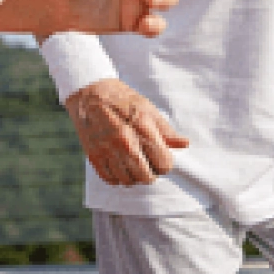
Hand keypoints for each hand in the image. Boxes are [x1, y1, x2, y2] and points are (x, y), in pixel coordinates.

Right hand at [65, 78, 187, 185]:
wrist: (88, 92)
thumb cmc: (121, 99)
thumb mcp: (146, 108)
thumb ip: (165, 130)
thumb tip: (184, 144)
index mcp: (143, 128)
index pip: (164, 164)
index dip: (164, 162)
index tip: (159, 156)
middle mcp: (126, 142)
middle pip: (147, 177)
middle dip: (150, 171)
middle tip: (145, 160)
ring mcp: (108, 150)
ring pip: (128, 181)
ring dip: (132, 175)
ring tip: (130, 162)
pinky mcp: (94, 156)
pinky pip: (111, 179)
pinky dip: (116, 176)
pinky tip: (118, 164)